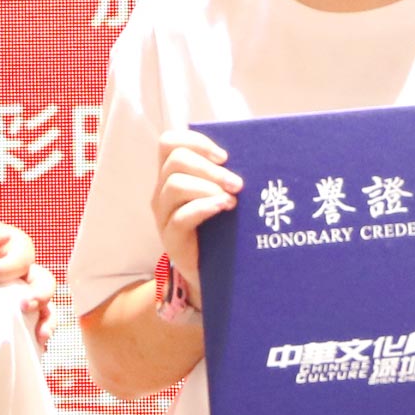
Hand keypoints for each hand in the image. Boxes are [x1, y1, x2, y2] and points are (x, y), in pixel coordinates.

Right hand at [149, 129, 241, 295]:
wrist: (216, 272)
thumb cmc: (221, 227)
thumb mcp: (220, 195)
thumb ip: (225, 175)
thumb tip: (252, 155)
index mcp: (172, 175)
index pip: (170, 143)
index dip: (196, 142)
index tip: (224, 156)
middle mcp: (162, 191)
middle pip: (175, 160)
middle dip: (209, 167)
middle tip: (237, 183)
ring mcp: (164, 215)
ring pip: (175, 185)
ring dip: (209, 186)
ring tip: (232, 199)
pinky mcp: (170, 238)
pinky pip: (182, 216)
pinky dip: (204, 207)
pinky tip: (222, 207)